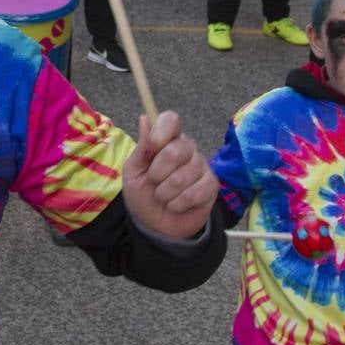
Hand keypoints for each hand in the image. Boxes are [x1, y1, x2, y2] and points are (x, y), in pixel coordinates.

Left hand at [121, 111, 216, 239]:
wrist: (156, 225)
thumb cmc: (143, 195)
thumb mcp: (133, 173)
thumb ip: (141, 148)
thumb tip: (145, 119)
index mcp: (166, 141)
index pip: (171, 120)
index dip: (162, 130)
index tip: (154, 145)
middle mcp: (186, 149)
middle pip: (177, 149)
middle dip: (158, 172)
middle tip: (154, 182)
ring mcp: (201, 167)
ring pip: (182, 176)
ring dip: (165, 193)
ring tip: (163, 197)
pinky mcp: (211, 186)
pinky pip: (193, 193)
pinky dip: (177, 204)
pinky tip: (176, 205)